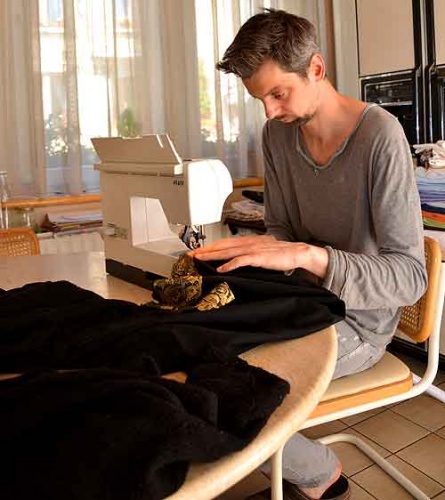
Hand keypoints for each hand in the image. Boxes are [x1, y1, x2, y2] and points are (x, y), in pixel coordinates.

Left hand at [190, 235, 328, 276]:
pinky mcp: (259, 257)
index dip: (209, 247)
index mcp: (247, 240)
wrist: (297, 253)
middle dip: (205, 250)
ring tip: (200, 259)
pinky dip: (230, 264)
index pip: (224, 242)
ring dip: (212, 255)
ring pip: (228, 251)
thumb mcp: (260, 250)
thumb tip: (234, 259)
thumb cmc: (279, 254)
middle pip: (222, 245)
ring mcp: (253, 249)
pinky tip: (221, 269)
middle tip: (191, 254)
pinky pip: (242, 260)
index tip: (197, 251)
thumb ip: (247, 253)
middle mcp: (247, 242)